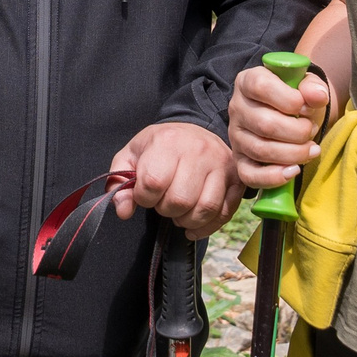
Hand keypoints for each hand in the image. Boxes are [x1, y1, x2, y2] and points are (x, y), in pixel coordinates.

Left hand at [111, 123, 239, 237]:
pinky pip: (224, 213)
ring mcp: (221, 164)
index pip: (153, 182)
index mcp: (168, 141)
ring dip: (187, 220)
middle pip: (180, 200)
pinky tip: (193, 225)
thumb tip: (124, 211)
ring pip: (205, 209)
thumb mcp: (131, 156)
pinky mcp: (236, 179)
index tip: (144, 194)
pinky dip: (207, 227)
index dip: (144, 197)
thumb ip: (120, 183)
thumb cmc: (160, 146)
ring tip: (178, 213)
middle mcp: (198, 151)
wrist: (194, 130)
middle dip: (166, 210)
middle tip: (162, 202)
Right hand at [227, 63, 328, 187]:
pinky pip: (249, 175)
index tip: (307, 107)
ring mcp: (236, 136)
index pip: (261, 87)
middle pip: (264, 124)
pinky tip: (294, 170)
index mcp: (248, 81)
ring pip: (260, 150)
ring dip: (293, 153)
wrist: (293, 115)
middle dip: (297, 131)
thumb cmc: (297, 97)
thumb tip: (317, 97)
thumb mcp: (306, 84)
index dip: (288, 99)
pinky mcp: (240, 160)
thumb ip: (313, 86)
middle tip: (312, 130)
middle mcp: (237, 108)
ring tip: (311, 149)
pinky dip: (273, 177)